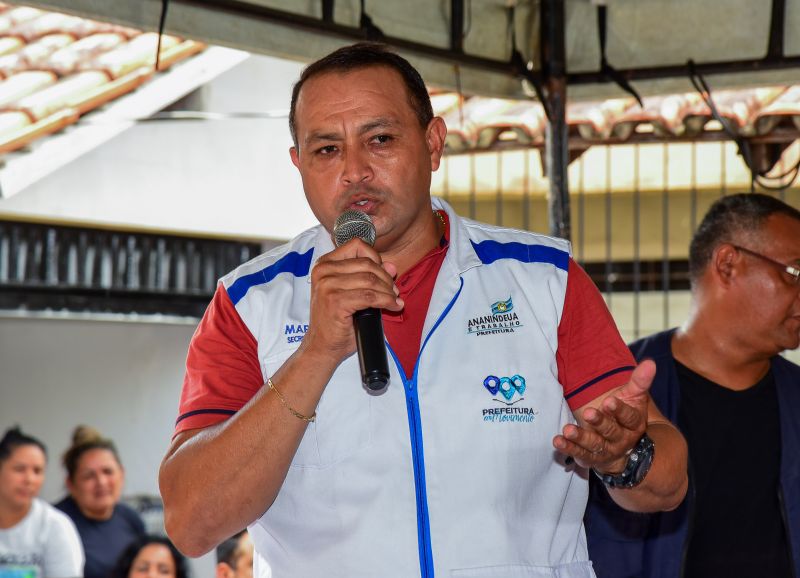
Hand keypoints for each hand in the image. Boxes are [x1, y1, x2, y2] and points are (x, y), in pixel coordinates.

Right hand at [300, 238, 402, 365]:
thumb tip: (391, 266)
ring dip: (388, 291)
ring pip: (371, 280)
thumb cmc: (337, 320)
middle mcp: (323, 271)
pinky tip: (392, 306)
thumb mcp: (353, 292)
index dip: (376, 258)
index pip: (356, 245)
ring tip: (394, 300)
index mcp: (324, 264)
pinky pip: (370, 296)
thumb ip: (370, 276)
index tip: (383, 274)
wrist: (322, 347)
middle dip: (386, 278)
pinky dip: (386, 301)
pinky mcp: (336, 301)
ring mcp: (327, 285)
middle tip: (393, 292)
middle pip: (367, 264)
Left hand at [553, 359, 655, 473]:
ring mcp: (607, 450)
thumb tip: (650, 363)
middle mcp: (622, 439)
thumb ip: (639, 381)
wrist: (622, 444)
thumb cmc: (624, 414)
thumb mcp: (633, 397)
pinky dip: (569, 448)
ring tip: (568, 429)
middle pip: (611, 432)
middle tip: (588, 413)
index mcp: (635, 424)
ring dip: (581, 438)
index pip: (629, 418)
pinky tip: (558, 441)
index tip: (608, 401)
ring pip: (595, 445)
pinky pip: (580, 454)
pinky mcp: (592, 458)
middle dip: (600, 423)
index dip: (619, 410)